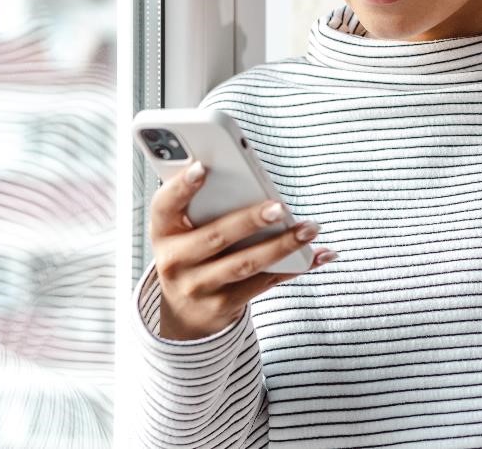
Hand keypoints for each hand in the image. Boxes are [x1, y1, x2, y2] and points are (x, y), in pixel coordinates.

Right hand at [149, 161, 335, 339]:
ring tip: (309, 228)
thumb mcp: (182, 230)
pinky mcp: (223, 305)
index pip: (165, 205)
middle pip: (215, 237)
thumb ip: (202, 203)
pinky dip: (294, 268)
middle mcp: (174, 262)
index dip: (181, 187)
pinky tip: (318, 255)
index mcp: (163, 231)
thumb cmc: (190, 253)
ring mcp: (198, 287)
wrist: (183, 312)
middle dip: (249, 221)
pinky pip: (264, 283)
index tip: (201, 167)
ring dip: (281, 245)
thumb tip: (246, 174)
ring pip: (245, 264)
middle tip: (279, 206)